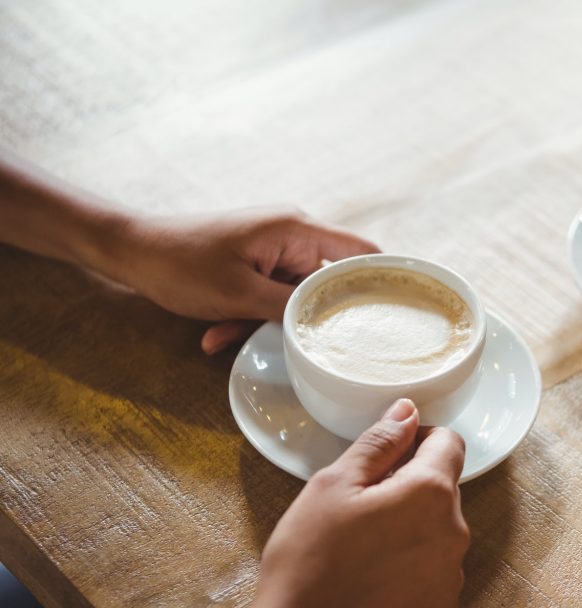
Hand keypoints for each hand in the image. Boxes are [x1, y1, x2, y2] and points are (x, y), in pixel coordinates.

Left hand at [116, 206, 378, 352]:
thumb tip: (331, 327)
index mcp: (297, 230)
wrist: (129, 250)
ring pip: (295, 297)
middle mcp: (294, 235)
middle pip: (329, 283)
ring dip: (269, 323)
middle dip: (309, 318)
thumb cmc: (181, 264)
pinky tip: (217, 336)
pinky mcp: (257, 264)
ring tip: (231, 336)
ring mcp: (275, 250)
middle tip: (309, 350)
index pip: (363, 254)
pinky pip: (270, 296)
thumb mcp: (240, 295)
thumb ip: (292, 309)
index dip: (384, 283)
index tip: (397, 319)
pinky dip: (249, 317)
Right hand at [209, 399, 468, 607]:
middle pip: (442, 490)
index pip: (448, 443)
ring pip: (438, 534)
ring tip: (361, 551)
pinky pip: (433, 575)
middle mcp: (454, 535)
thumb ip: (378, 442)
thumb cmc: (308, 567)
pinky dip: (411, 571)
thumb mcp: (332, 486)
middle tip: (360, 508)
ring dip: (411, 531)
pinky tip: (371, 583)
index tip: (388, 456)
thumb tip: (406, 412)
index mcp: (430, 494)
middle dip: (408, 489)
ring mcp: (451, 579)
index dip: (418, 440)